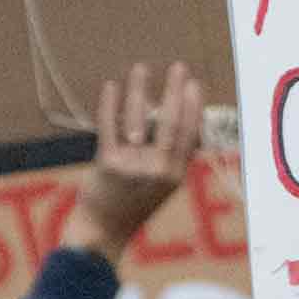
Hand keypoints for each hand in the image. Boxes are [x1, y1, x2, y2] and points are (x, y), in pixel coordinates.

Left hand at [61, 61, 203, 265]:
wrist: (104, 231)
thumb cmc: (135, 205)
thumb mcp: (165, 188)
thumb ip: (175, 159)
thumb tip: (191, 129)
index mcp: (175, 175)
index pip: (190, 135)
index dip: (193, 108)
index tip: (194, 85)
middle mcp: (157, 170)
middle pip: (170, 123)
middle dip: (175, 92)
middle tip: (179, 67)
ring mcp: (132, 166)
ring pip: (138, 119)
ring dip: (140, 90)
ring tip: (141, 68)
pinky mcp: (107, 164)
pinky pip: (109, 127)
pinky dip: (109, 104)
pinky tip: (111, 87)